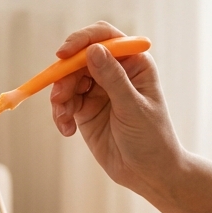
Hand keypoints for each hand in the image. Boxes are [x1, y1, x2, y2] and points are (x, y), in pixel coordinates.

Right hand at [48, 21, 182, 193]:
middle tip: (60, 97)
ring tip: (64, 118)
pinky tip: (66, 130)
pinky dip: (60, 113)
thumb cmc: (152, 138)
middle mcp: (114, 71)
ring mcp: (98, 90)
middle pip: (79, 59)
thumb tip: (93, 50)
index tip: (63, 54)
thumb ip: (113, 79)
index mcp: (134, 63)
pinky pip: (64, 102)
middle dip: (65, 76)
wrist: (149, 174)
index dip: (82, 40)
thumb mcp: (133, 108)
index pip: (104, 38)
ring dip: (60, 97)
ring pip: (67, 80)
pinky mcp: (85, 109)